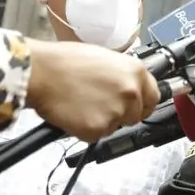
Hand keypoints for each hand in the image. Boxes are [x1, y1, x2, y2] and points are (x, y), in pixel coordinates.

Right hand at [25, 39, 160, 141]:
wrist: (40, 72)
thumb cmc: (66, 61)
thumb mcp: (106, 58)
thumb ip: (124, 75)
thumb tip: (132, 87)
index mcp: (136, 72)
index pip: (153, 98)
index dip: (142, 104)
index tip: (135, 107)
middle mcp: (131, 93)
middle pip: (135, 115)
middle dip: (120, 113)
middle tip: (98, 103)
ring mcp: (115, 113)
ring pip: (115, 126)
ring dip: (102, 121)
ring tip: (82, 103)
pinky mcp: (97, 130)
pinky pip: (96, 136)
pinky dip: (85, 129)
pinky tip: (74, 113)